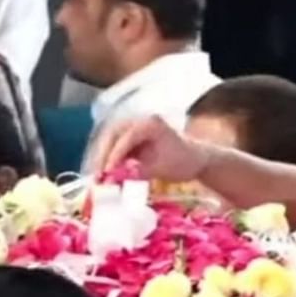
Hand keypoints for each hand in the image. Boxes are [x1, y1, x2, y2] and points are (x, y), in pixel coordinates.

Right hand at [89, 115, 209, 182]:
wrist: (198, 159)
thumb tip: (117, 176)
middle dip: (103, 154)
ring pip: (111, 138)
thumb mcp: (163, 168)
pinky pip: (115, 144)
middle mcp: (140, 120)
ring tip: (99, 174)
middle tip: (97, 174)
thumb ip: (140, 171)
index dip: (115, 154)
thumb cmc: (184, 162)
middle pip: (113, 133)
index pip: (127, 137)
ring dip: (103, 155)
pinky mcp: (132, 136)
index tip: (108, 171)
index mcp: (151, 123)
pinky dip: (110, 157)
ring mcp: (135, 126)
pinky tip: (106, 172)